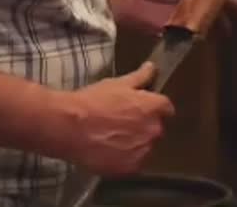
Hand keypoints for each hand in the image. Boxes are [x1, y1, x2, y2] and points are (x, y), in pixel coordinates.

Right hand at [60, 62, 174, 175]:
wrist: (70, 127)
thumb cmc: (93, 101)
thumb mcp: (117, 84)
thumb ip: (140, 77)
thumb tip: (152, 68)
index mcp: (154, 107)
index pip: (166, 108)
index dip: (152, 107)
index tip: (139, 108)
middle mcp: (154, 130)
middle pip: (156, 128)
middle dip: (143, 126)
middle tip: (121, 122)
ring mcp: (143, 151)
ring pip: (145, 147)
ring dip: (135, 143)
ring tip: (112, 138)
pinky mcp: (131, 168)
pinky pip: (133, 163)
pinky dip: (124, 159)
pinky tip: (108, 151)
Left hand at [106, 0, 236, 36]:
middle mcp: (204, 2)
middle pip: (229, 6)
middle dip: (236, 2)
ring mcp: (197, 19)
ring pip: (221, 23)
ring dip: (228, 19)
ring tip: (225, 12)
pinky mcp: (187, 34)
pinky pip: (204, 36)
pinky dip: (211, 33)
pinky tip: (210, 26)